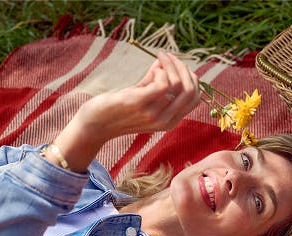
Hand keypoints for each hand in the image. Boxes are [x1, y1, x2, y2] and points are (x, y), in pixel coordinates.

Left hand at [52, 51, 200, 171]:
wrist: (96, 124)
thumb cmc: (119, 108)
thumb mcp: (143, 96)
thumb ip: (156, 81)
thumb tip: (166, 61)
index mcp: (170, 121)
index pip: (195, 98)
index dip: (191, 78)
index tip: (178, 64)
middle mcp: (165, 121)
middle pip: (191, 91)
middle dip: (184, 68)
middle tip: (169, 56)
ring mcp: (154, 114)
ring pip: (179, 85)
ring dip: (172, 64)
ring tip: (161, 56)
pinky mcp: (140, 104)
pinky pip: (163, 84)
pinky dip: (161, 70)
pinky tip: (153, 68)